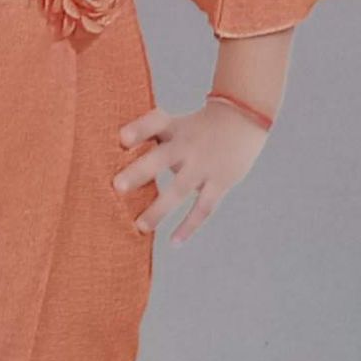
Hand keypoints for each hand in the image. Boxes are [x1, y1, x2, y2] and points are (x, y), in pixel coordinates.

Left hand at [113, 100, 269, 245]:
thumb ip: (150, 140)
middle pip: (161, 158)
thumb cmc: (196, 127)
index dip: (139, 130)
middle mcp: (187, 146)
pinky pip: (203, 208)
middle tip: (118, 187)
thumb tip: (120, 167)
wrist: (243, 118)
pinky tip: (173, 242)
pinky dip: (189, 226)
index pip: (155, 123)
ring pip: (179, 190)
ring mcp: (204, 166)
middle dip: (140, 172)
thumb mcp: (176, 124)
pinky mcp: (220, 182)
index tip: (122, 139)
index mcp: (173, 127)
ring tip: (140, 227)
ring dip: (159, 209)